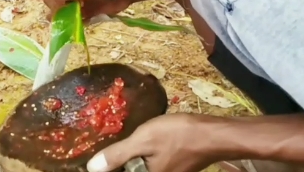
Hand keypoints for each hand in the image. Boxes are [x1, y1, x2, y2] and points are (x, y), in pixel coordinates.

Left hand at [86, 114, 222, 171]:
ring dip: (126, 160)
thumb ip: (117, 154)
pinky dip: (139, 159)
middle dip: (116, 164)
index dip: (107, 168)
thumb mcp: (145, 139)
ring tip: (115, 146)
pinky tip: (137, 144)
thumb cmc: (178, 135)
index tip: (95, 159)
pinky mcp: (171, 171)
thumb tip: (92, 167)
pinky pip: (148, 167)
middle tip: (103, 152)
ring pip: (137, 169)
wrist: (212, 135)